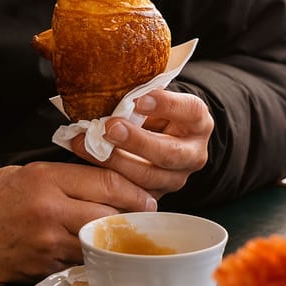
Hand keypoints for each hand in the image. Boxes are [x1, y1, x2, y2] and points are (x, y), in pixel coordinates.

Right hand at [0, 162, 156, 283]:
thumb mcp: (28, 172)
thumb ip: (68, 176)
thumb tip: (111, 181)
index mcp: (47, 180)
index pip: (108, 182)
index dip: (135, 191)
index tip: (147, 198)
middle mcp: (51, 211)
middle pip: (111, 215)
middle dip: (133, 217)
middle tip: (143, 218)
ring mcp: (48, 243)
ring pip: (100, 242)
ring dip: (114, 239)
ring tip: (122, 235)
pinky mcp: (45, 267)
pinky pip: (81, 261)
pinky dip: (91, 256)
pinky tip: (94, 251)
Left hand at [72, 89, 213, 198]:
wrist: (159, 139)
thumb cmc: (153, 113)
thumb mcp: (154, 101)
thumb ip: (141, 98)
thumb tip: (112, 90)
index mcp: (198, 123)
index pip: (190, 111)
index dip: (166, 105)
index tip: (140, 100)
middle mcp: (193, 154)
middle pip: (169, 152)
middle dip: (138, 141)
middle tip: (111, 128)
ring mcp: (175, 178)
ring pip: (148, 177)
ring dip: (115, 161)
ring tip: (87, 145)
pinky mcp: (155, 196)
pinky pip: (132, 194)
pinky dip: (107, 180)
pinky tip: (88, 165)